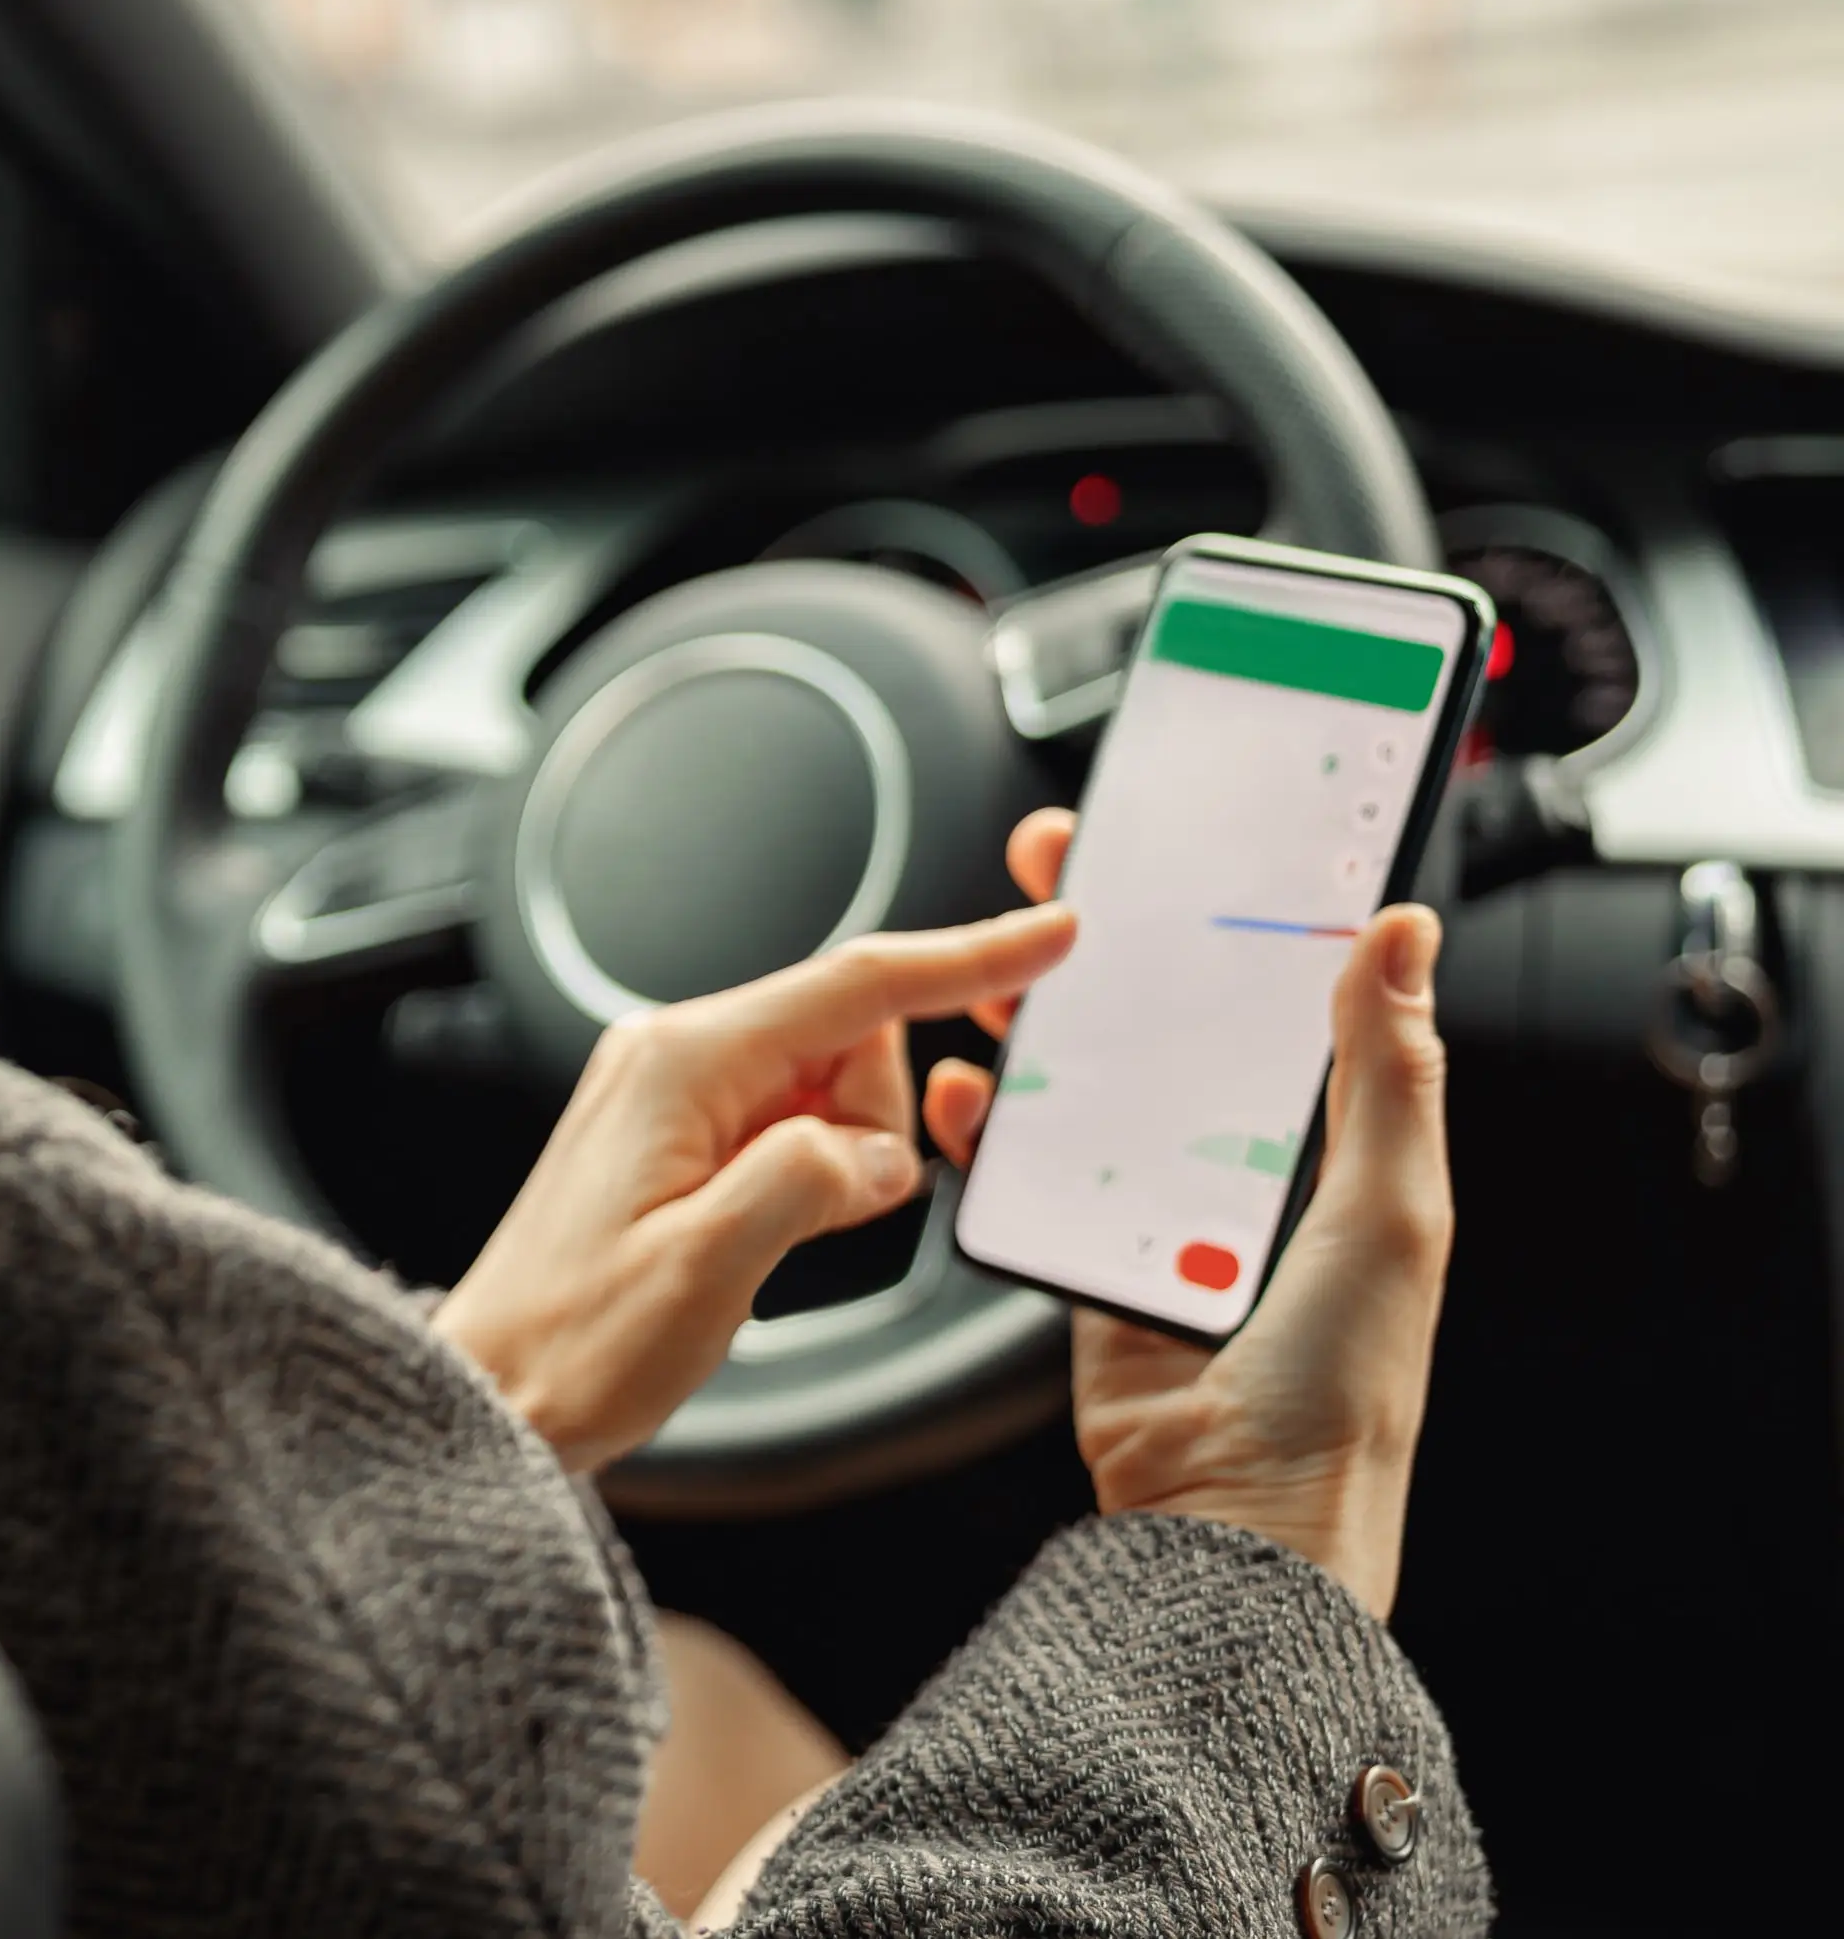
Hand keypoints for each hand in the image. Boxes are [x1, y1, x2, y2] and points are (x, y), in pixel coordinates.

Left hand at [434, 903, 1078, 1470]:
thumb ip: (808, 1184)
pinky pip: (788, 1128)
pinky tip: (759, 1232)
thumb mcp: (707, 1267)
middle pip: (848, 1040)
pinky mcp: (678, 1136)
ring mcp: (673, 1094)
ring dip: (837, 1162)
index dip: (965, 959)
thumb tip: (877, 1152)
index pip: (855, 987)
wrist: (497, 1390)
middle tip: (813, 1214)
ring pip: (828, 1089)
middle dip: (869, 1123)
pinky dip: (807, 1176)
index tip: (1048, 934)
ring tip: (761, 1237)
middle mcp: (673, 1057)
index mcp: (680, 1063)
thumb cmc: (574, 1338)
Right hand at [925, 809, 1452, 1617]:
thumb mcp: (1389, 1211)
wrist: (1238, 1527)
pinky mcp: (1082, 1261)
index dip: (1234, 917)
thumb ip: (1384, 1073)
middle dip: (1112, 941)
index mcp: (1330, 1152)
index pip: (1280, 999)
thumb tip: (1402, 938)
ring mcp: (1155, 1216)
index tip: (1188, 841)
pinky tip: (965, 1088)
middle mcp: (1239, 1174)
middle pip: (1166, 1024)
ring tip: (1001, 959)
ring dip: (1042, 1020)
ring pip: (1086, 1086)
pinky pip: (1025, 1173)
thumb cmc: (1338, 1391)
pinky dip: (984, 1127)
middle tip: (1063, 865)